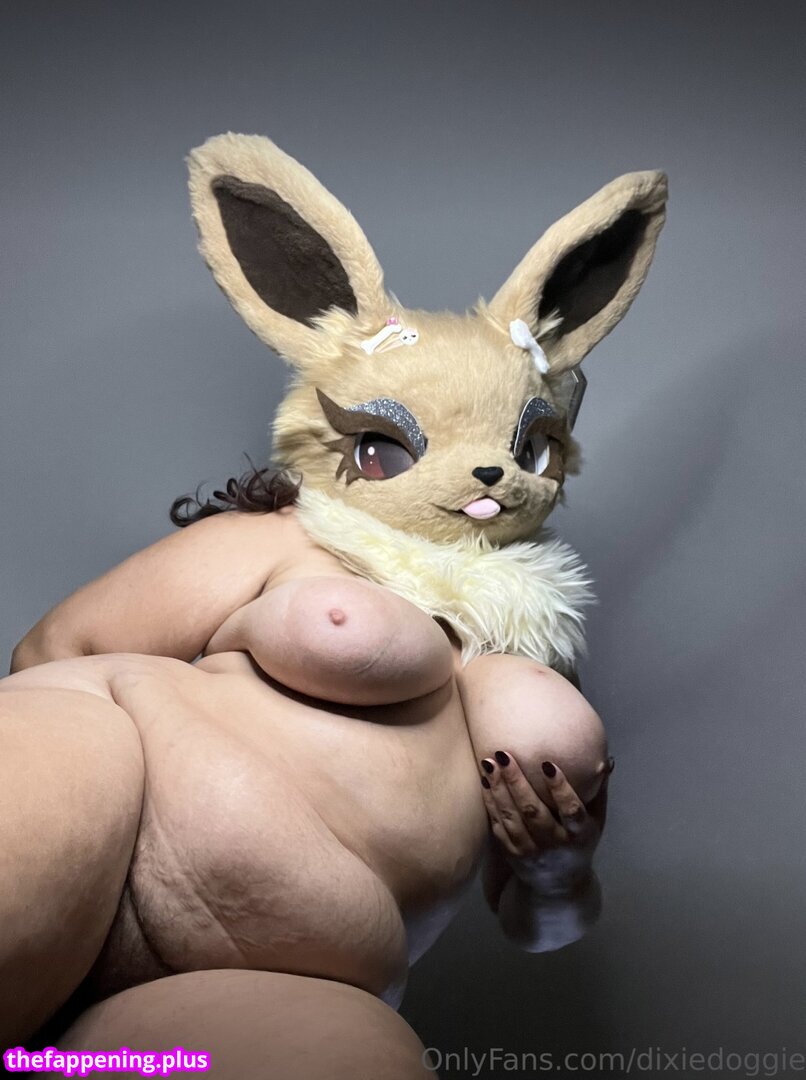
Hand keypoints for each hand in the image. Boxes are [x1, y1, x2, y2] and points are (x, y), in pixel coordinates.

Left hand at [479, 751, 612, 896]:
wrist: (559, 886)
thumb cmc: (579, 843)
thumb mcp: (596, 822)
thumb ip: (599, 792)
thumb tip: (606, 760)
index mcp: (580, 835)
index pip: (571, 811)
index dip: (560, 789)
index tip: (547, 763)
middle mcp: (555, 845)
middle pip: (533, 812)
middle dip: (517, 782)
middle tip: (504, 755)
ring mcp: (532, 851)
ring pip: (512, 819)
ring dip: (499, 789)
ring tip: (489, 763)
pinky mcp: (513, 855)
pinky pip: (499, 827)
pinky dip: (491, 804)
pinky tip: (485, 782)